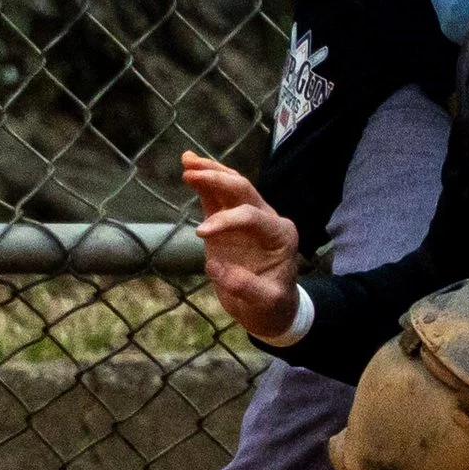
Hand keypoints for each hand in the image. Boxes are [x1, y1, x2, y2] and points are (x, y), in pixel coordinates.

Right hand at [182, 150, 302, 340]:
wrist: (271, 309)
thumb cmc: (272, 306)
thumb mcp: (266, 303)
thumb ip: (247, 287)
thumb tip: (218, 268)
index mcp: (280, 235)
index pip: (252, 216)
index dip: (227, 221)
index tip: (200, 235)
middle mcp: (267, 221)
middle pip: (244, 191)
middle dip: (219, 180)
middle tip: (192, 173)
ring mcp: (248, 220)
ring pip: (231, 188)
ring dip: (211, 173)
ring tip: (187, 160)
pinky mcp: (229, 225)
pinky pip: (217, 199)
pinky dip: (205, 184)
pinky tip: (190, 169)